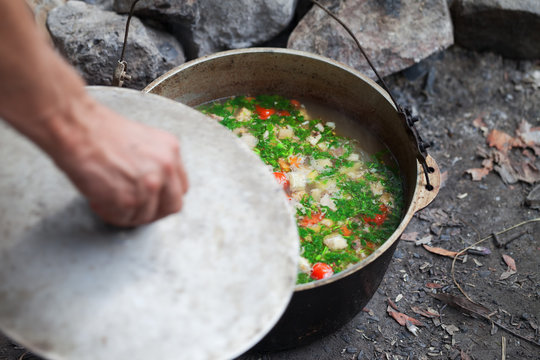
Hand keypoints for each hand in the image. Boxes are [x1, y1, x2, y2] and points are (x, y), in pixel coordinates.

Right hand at [51, 96, 188, 226]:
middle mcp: (166, 168)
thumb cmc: (99, 131)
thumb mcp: (142, 141)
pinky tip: (99, 199)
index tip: (154, 200)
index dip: (166, 197)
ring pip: (147, 216)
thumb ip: (155, 163)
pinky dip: (110, 214)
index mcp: (171, 150)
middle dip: (153, 212)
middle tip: (134, 209)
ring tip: (108, 200)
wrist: (77, 128)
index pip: (180, 187)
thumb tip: (155, 185)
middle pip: (172, 205)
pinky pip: (123, 219)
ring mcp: (150, 185)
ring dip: (128, 214)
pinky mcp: (129, 200)